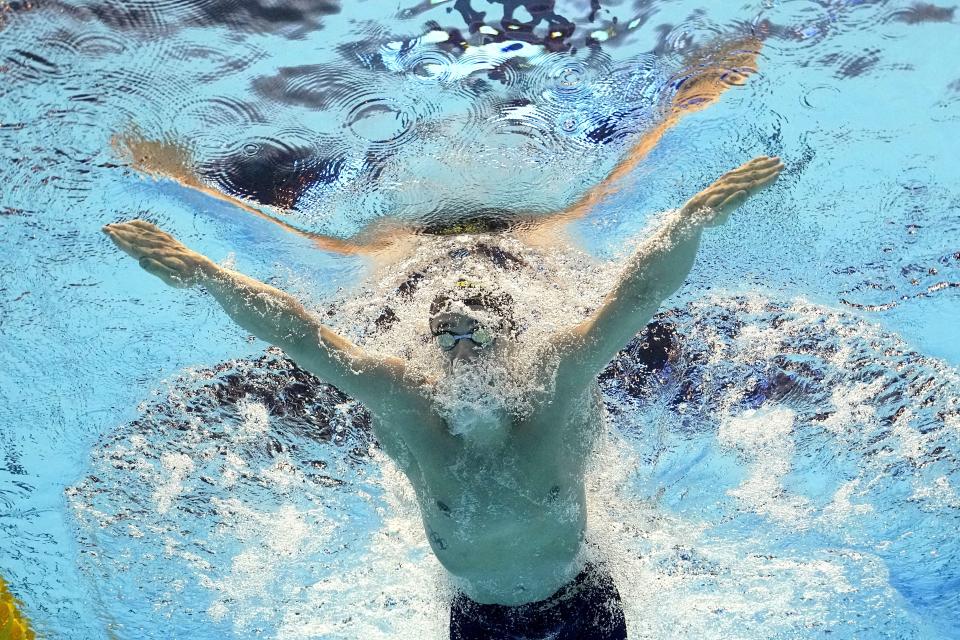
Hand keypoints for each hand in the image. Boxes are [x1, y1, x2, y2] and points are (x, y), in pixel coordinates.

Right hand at [102, 219, 216, 287]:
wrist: (205, 269)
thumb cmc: (188, 278)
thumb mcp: (173, 280)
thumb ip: (157, 270)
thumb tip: (141, 261)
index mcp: (158, 256)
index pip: (135, 247)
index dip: (121, 241)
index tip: (110, 234)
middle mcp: (160, 246)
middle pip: (136, 237)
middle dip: (119, 232)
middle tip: (103, 229)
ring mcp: (164, 241)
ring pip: (142, 231)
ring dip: (126, 227)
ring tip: (111, 226)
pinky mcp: (168, 239)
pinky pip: (151, 229)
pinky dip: (140, 224)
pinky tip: (131, 223)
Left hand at [681, 155, 782, 225]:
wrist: (691, 211)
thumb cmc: (705, 217)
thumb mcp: (716, 215)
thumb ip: (730, 204)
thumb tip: (744, 193)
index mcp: (729, 192)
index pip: (751, 185)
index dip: (765, 180)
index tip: (777, 174)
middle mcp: (729, 183)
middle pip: (752, 174)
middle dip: (768, 169)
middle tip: (782, 164)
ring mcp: (727, 179)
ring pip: (748, 169)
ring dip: (763, 164)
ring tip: (776, 159)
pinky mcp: (727, 178)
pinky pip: (743, 168)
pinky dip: (753, 162)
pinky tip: (762, 159)